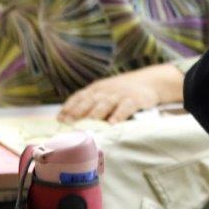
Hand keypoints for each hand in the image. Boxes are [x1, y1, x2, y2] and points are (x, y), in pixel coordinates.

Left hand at [58, 64, 179, 123]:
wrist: (149, 81)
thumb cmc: (122, 91)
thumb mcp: (105, 92)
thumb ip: (90, 103)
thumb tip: (69, 120)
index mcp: (97, 88)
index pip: (80, 97)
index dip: (69, 107)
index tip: (59, 119)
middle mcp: (107, 90)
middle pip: (90, 101)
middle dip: (78, 113)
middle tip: (69, 126)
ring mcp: (120, 94)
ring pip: (105, 104)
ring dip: (95, 115)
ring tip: (87, 126)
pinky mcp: (135, 99)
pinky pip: (125, 107)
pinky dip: (118, 115)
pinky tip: (112, 124)